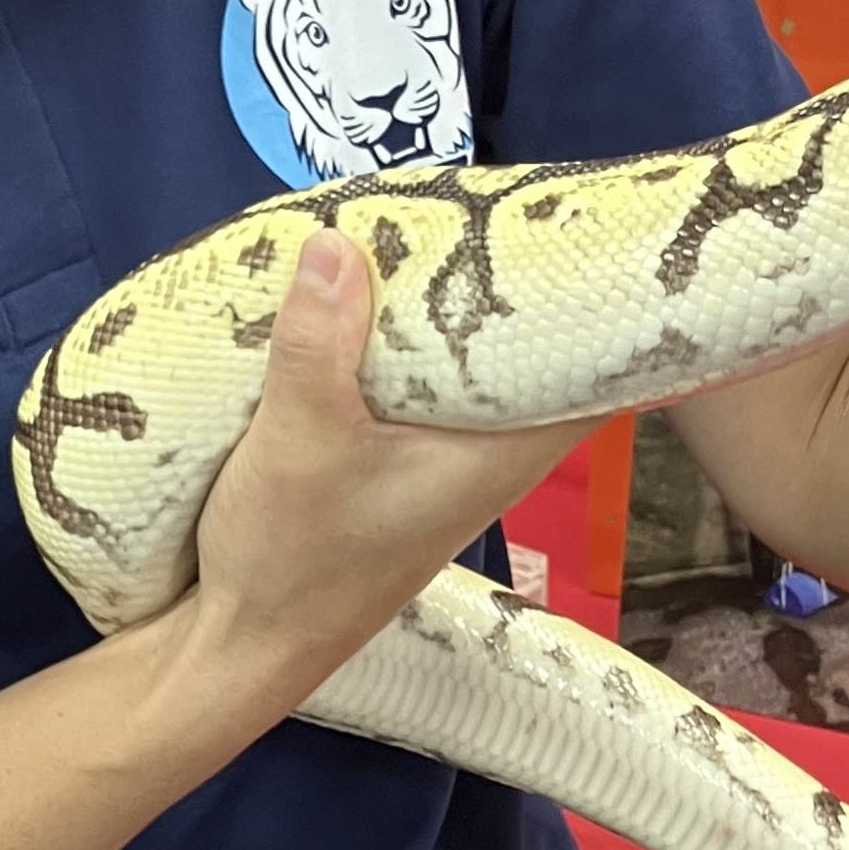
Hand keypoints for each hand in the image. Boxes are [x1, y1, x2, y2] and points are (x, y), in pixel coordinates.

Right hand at [180, 231, 590, 713]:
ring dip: (458, 309)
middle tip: (506, 201)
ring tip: (444, 223)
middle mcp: (490, 456)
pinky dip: (409, 338)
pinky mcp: (402, 460)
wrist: (240, 647)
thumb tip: (337, 240)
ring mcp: (446, 460)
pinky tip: (376, 290)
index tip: (601, 231)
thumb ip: (319, 346)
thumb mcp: (298, 444)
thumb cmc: (290, 562)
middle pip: (538, 354)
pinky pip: (427, 382)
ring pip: (478, 366)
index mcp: (500, 454)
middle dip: (524, 283)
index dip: (608, 303)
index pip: (599, 373)